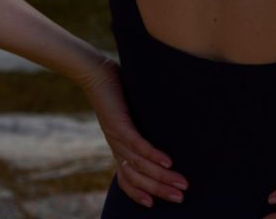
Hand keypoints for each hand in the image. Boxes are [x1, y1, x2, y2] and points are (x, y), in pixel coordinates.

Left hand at [82, 55, 188, 207]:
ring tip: (181, 183)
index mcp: (118, 146)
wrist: (94, 72)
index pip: (125, 179)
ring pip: (141, 165)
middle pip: (138, 178)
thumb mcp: (127, 112)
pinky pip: (138, 145)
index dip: (138, 194)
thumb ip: (139, 122)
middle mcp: (116, 146)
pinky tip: (168, 162)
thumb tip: (161, 123)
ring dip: (163, 177)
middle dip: (160, 190)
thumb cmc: (114, 88)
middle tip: (180, 197)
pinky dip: (153, 155)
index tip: (154, 204)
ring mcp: (117, 136)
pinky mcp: (120, 124)